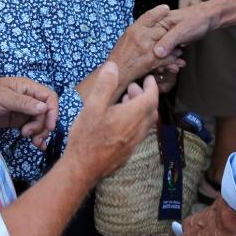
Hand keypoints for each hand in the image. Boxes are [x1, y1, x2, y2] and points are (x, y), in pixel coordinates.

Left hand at [0, 77, 58, 149]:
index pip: (49, 97)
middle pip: (46, 113)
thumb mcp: (4, 97)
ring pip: (40, 122)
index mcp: (28, 87)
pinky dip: (36, 135)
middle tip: (33, 136)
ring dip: (40, 132)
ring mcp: (24, 110)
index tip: (49, 127)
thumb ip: (24, 103)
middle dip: (43, 126)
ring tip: (32, 141)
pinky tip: (37, 144)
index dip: (53, 111)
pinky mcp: (18, 120)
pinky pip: (32, 128)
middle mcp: (29, 98)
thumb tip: (44, 108)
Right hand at [65, 62, 158, 182]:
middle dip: (145, 96)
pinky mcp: (128, 152)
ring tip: (124, 102)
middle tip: (132, 88)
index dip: (152, 86)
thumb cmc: (87, 137)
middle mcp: (138, 130)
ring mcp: (134, 143)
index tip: (148, 79)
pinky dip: (135, 121)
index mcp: (132, 116)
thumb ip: (105, 85)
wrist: (83, 169)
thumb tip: (113, 67)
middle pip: (151, 110)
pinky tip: (119, 122)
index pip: (151, 98)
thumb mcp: (92, 106)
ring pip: (145, 122)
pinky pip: (138, 132)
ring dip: (140, 109)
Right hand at [102, 5, 183, 90]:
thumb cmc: (120, 55)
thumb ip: (138, 31)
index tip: (166, 8)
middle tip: (173, 35)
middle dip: (168, 33)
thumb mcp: (126, 37)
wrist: (118, 72)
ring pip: (167, 43)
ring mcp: (148, 49)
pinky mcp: (152, 61)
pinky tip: (177, 60)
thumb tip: (150, 25)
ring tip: (178, 49)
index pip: (149, 16)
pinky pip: (168, 58)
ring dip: (174, 47)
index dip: (159, 11)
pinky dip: (174, 59)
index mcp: (134, 29)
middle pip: (162, 29)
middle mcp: (141, 37)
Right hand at [154, 0, 235, 59]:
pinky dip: (172, 59)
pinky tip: (177, 65)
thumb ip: (169, 41)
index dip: (150, 52)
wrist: (208, 18)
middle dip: (160, 60)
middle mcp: (158, 29)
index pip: (147, 40)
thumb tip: (157, 53)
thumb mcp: (182, 31)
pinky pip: (168, 52)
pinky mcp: (171, 40)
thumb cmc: (196, 19)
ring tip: (175, 67)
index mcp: (157, 22)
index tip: (155, 63)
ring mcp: (164, 35)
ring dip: (166, 61)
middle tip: (168, 67)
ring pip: (160, 51)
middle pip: (153, 47)